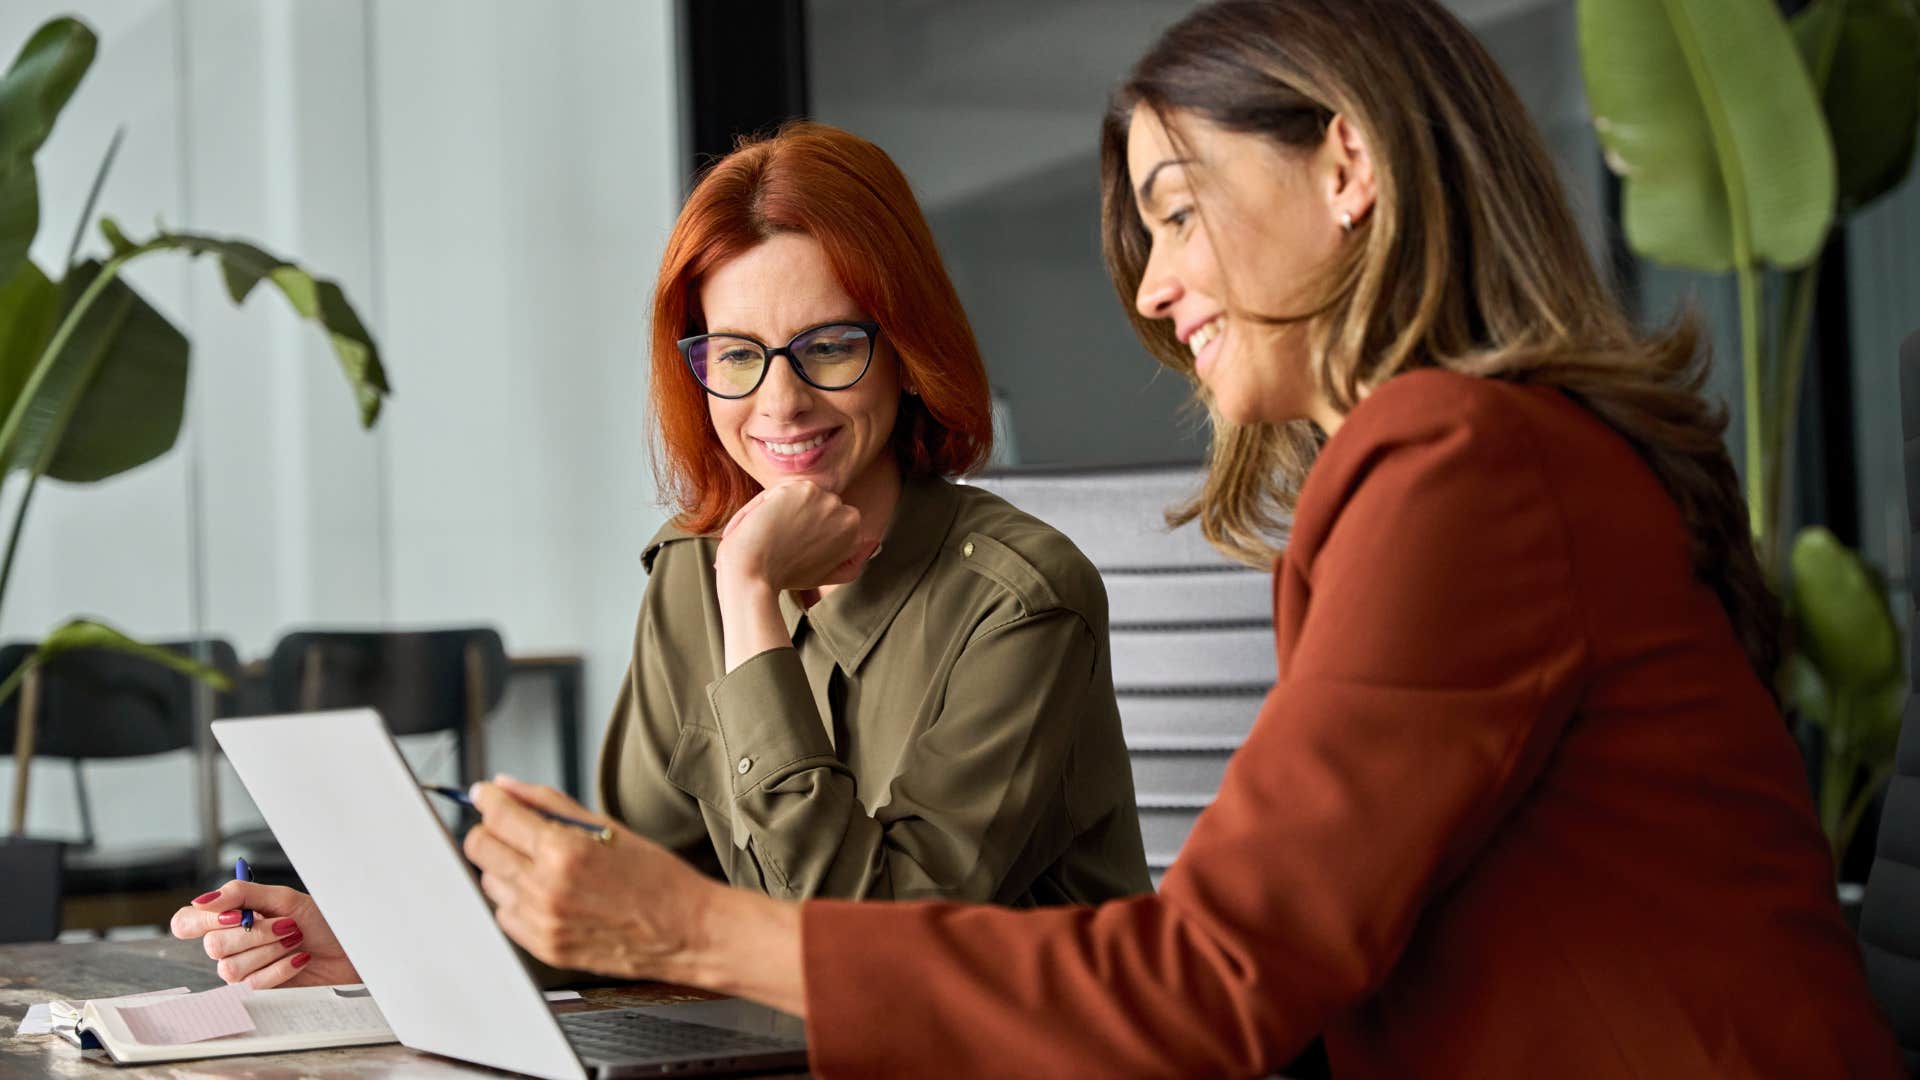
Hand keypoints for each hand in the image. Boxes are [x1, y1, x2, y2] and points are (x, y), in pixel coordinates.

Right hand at [170, 881, 358, 988]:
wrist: (348, 950)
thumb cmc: (320, 922)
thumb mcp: (284, 898)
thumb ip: (241, 894)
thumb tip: (203, 899)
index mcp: (230, 918)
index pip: (187, 922)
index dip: (202, 920)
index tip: (235, 914)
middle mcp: (230, 944)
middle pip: (212, 945)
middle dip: (255, 933)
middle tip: (286, 924)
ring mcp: (241, 970)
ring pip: (230, 967)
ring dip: (270, 949)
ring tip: (295, 939)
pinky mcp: (257, 991)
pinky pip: (254, 983)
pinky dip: (282, 967)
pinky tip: (299, 959)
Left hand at [465, 775, 808, 1013]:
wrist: (685, 932)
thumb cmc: (656, 879)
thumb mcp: (608, 826)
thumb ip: (550, 803)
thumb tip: (507, 787)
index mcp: (564, 852)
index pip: (498, 816)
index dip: (488, 798)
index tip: (486, 794)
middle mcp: (545, 889)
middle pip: (480, 849)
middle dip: (491, 830)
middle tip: (512, 826)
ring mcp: (541, 923)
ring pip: (489, 882)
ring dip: (505, 866)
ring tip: (542, 864)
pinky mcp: (543, 948)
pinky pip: (505, 915)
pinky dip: (517, 899)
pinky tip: (547, 892)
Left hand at [714, 481, 876, 594]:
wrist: (754, 573)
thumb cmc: (784, 576)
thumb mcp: (826, 574)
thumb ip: (852, 562)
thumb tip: (873, 543)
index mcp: (854, 530)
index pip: (827, 516)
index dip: (806, 530)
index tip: (794, 548)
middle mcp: (846, 512)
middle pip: (815, 503)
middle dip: (797, 517)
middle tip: (782, 543)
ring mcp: (826, 499)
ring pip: (797, 495)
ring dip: (782, 509)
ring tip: (773, 535)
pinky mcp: (803, 488)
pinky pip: (781, 489)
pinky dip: (767, 503)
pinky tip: (765, 523)